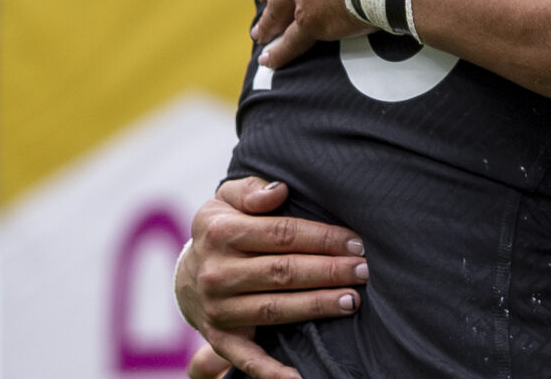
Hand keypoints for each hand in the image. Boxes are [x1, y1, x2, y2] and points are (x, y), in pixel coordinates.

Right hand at [176, 177, 368, 378]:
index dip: (323, 238)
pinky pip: (246, 358)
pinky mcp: (220, 338)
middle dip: (329, 271)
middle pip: (284, 272)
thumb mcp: (226, 199)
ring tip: (353, 300)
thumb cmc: (223, 229)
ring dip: (317, 306)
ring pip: (276, 308)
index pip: (282, 234)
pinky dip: (273, 371)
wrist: (185, 274)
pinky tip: (301, 375)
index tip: (356, 243)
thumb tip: (279, 191)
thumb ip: (250, 190)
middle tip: (365, 271)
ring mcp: (218, 309)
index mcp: (220, 233)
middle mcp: (217, 273)